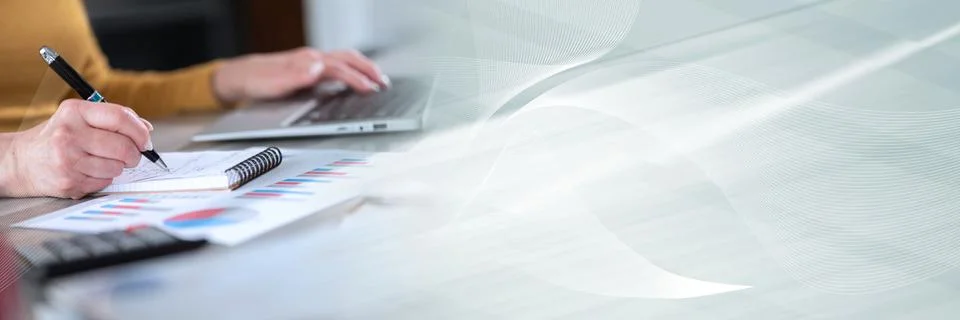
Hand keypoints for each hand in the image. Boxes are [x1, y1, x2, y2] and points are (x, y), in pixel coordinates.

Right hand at [0, 100, 151, 198]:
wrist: (22, 161)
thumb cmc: (57, 137)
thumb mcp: (79, 117)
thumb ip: (113, 119)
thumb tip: (146, 129)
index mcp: (74, 112)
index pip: (120, 118)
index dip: (140, 131)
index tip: (145, 140)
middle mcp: (69, 135)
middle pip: (123, 146)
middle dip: (134, 154)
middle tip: (132, 155)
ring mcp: (68, 160)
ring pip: (117, 167)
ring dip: (117, 167)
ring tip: (101, 161)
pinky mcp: (69, 182)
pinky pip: (105, 182)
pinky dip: (104, 178)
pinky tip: (89, 171)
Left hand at [212, 47, 387, 102]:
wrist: (240, 77)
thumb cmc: (257, 82)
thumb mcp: (273, 84)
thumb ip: (297, 77)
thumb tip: (318, 69)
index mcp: (307, 62)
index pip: (339, 68)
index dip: (357, 79)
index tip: (371, 89)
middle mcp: (312, 59)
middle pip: (348, 59)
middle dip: (369, 69)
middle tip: (385, 83)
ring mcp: (312, 62)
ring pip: (345, 59)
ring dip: (364, 68)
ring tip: (378, 80)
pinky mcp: (311, 68)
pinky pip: (339, 64)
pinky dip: (354, 70)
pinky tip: (357, 79)